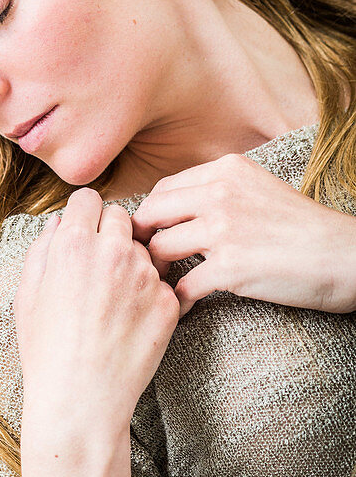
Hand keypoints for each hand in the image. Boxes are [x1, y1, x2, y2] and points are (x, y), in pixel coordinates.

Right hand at [12, 187, 180, 444]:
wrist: (81, 401)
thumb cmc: (46, 351)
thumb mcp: (26, 295)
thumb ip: (42, 249)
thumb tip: (59, 223)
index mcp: (73, 244)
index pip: (88, 199)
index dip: (83, 214)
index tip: (83, 231)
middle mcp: (113, 252)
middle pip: (121, 216)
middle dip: (110, 233)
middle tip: (98, 266)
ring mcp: (146, 277)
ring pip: (144, 250)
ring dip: (132, 263)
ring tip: (113, 303)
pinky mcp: (170, 303)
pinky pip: (163, 284)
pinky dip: (151, 296)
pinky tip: (131, 322)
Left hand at [131, 152, 355, 316]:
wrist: (344, 256)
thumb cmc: (301, 227)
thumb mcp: (258, 188)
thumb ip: (218, 190)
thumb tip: (173, 208)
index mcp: (225, 170)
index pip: (164, 189)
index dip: (151, 214)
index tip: (150, 234)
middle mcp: (220, 193)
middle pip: (151, 214)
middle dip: (142, 240)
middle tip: (145, 261)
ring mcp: (224, 229)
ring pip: (160, 248)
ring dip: (156, 271)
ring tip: (163, 284)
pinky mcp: (230, 267)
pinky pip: (182, 286)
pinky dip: (178, 300)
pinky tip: (183, 306)